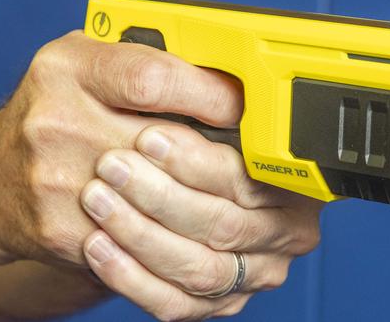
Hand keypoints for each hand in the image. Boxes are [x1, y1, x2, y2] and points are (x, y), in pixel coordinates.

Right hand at [0, 31, 242, 264]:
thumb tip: (215, 77)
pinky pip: (145, 239)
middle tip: (242, 156)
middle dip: (216, 154)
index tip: (236, 106)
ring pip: (166, 201)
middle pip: (167, 145)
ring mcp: (59, 184)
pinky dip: (175, 233)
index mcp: (66, 70)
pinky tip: (185, 223)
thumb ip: (139, 58)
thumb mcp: (82, 63)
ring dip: (204, 198)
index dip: (207, 94)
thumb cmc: (47, 113)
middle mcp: (57, 124)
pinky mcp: (67, 233)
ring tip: (220, 192)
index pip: (151, 78)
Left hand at [81, 124, 324, 319]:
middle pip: (222, 224)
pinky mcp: (217, 302)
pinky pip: (175, 303)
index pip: (247, 177)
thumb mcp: (204, 111)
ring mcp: (252, 273)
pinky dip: (132, 278)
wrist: (171, 188)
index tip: (149, 138)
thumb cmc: (187, 145)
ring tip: (99, 201)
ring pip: (199, 267)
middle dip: (161, 197)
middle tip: (112, 167)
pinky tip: (99, 247)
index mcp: (291, 182)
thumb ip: (205, 103)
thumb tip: (191, 89)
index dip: (195, 161)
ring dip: (141, 235)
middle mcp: (283, 233)